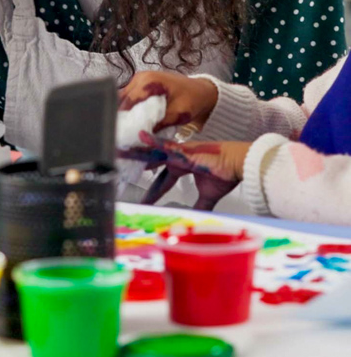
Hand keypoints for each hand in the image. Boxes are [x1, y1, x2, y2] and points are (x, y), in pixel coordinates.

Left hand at [119, 140, 249, 210]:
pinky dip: (152, 141)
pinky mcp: (182, 150)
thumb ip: (199, 206)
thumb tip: (195, 219)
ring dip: (136, 153)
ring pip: (152, 153)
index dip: (153, 192)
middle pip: (150, 163)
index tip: (144, 201)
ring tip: (119, 151)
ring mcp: (177, 153)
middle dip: (135, 166)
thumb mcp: (208, 196)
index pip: (161, 182)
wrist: (238, 165)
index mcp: (181, 168)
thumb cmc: (226, 174)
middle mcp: (176, 159)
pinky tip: (140, 136)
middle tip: (118, 167)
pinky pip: (165, 144)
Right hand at [120, 70, 217, 131]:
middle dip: (123, 115)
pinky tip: (135, 118)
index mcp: (149, 81)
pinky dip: (131, 107)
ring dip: (126, 111)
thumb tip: (142, 135)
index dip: (124, 118)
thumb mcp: (177, 114)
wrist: (203, 92)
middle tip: (126, 132)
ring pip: (124, 97)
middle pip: (122, 99)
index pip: (128, 101)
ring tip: (130, 127)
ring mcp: (140, 78)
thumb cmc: (193, 100)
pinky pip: (130, 96)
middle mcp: (141, 77)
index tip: (124, 132)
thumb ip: (159, 124)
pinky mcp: (142, 83)